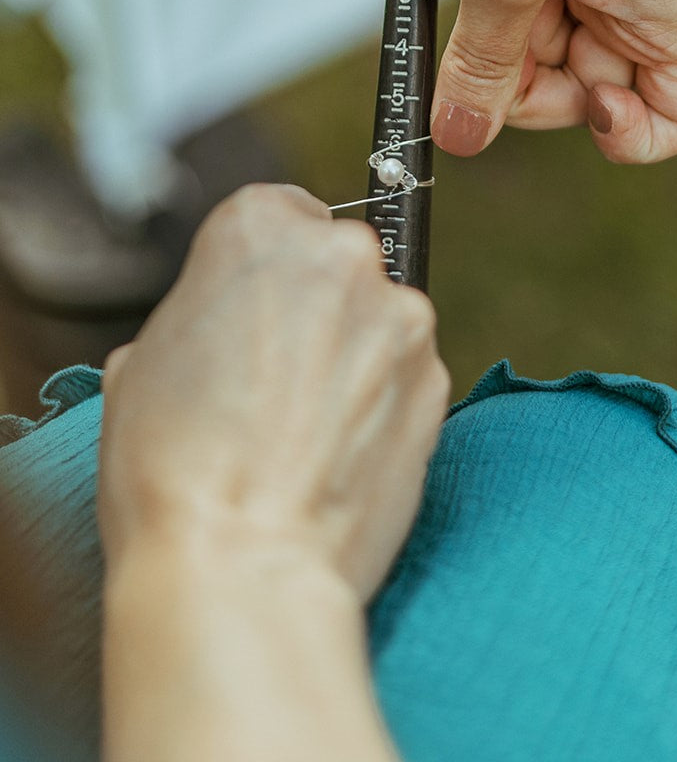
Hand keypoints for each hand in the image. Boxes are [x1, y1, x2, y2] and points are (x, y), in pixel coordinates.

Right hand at [98, 184, 449, 600]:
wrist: (244, 561)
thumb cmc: (175, 468)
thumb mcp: (144, 363)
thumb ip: (204, 313)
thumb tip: (225, 327)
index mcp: (259, 228)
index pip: (279, 210)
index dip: (265, 264)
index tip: (258, 302)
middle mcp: (343, 255)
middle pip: (338, 260)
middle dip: (317, 304)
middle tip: (276, 373)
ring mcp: (401, 316)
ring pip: (379, 317)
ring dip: (355, 353)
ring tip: (306, 424)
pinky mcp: (438, 375)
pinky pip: (407, 371)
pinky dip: (383, 398)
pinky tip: (341, 448)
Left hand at [430, 0, 676, 163]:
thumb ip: (488, 64)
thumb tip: (461, 135)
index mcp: (662, 1)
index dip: (634, 137)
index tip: (581, 111)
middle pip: (603, 91)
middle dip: (540, 93)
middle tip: (486, 59)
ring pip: (555, 51)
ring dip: (503, 49)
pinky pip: (525, 5)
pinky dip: (490, 8)